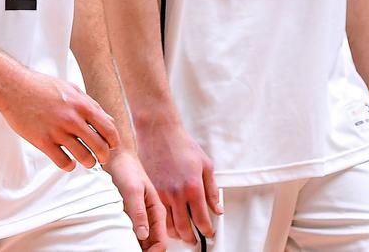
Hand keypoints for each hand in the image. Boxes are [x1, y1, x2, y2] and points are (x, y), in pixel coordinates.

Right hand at [0, 66, 119, 170]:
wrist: (14, 87)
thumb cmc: (42, 86)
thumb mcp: (71, 89)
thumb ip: (90, 104)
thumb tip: (108, 120)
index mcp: (82, 104)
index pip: (108, 129)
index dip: (113, 141)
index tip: (111, 145)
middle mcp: (72, 119)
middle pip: (99, 147)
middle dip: (103, 156)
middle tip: (100, 157)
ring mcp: (57, 131)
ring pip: (84, 157)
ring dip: (88, 162)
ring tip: (86, 160)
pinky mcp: (43, 141)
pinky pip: (63, 162)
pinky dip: (69, 165)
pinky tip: (67, 160)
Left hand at [106, 149, 166, 250]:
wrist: (116, 157)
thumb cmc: (127, 169)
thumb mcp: (133, 190)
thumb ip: (139, 212)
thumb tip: (144, 235)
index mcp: (157, 210)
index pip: (161, 242)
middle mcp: (151, 216)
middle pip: (153, 244)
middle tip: (130, 251)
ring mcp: (141, 216)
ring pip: (143, 242)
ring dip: (136, 247)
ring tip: (124, 246)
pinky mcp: (131, 215)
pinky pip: (133, 234)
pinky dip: (128, 239)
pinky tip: (121, 239)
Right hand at [136, 118, 221, 244]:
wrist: (159, 130)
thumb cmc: (182, 144)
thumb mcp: (205, 164)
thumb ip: (212, 190)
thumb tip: (217, 208)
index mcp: (193, 187)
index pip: (202, 220)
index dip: (207, 231)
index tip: (209, 232)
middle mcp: (176, 193)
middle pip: (184, 228)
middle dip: (191, 238)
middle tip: (195, 238)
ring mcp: (161, 192)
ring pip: (168, 225)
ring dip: (177, 233)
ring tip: (182, 232)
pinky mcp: (151, 189)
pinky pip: (157, 213)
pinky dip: (164, 221)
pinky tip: (169, 220)